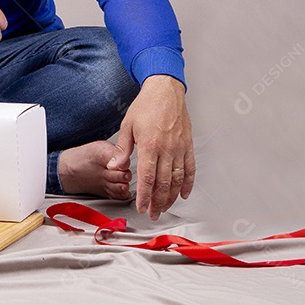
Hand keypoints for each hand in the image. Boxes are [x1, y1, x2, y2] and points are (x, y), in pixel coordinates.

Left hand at [108, 75, 193, 220]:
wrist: (165, 90)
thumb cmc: (146, 105)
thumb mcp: (127, 125)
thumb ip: (122, 149)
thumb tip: (114, 167)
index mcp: (150, 145)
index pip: (147, 178)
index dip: (144, 196)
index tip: (141, 207)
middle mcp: (167, 149)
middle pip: (163, 183)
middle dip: (157, 202)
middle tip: (153, 214)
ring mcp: (180, 148)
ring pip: (177, 180)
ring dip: (171, 197)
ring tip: (164, 207)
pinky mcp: (188, 145)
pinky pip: (190, 169)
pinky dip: (188, 184)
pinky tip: (183, 194)